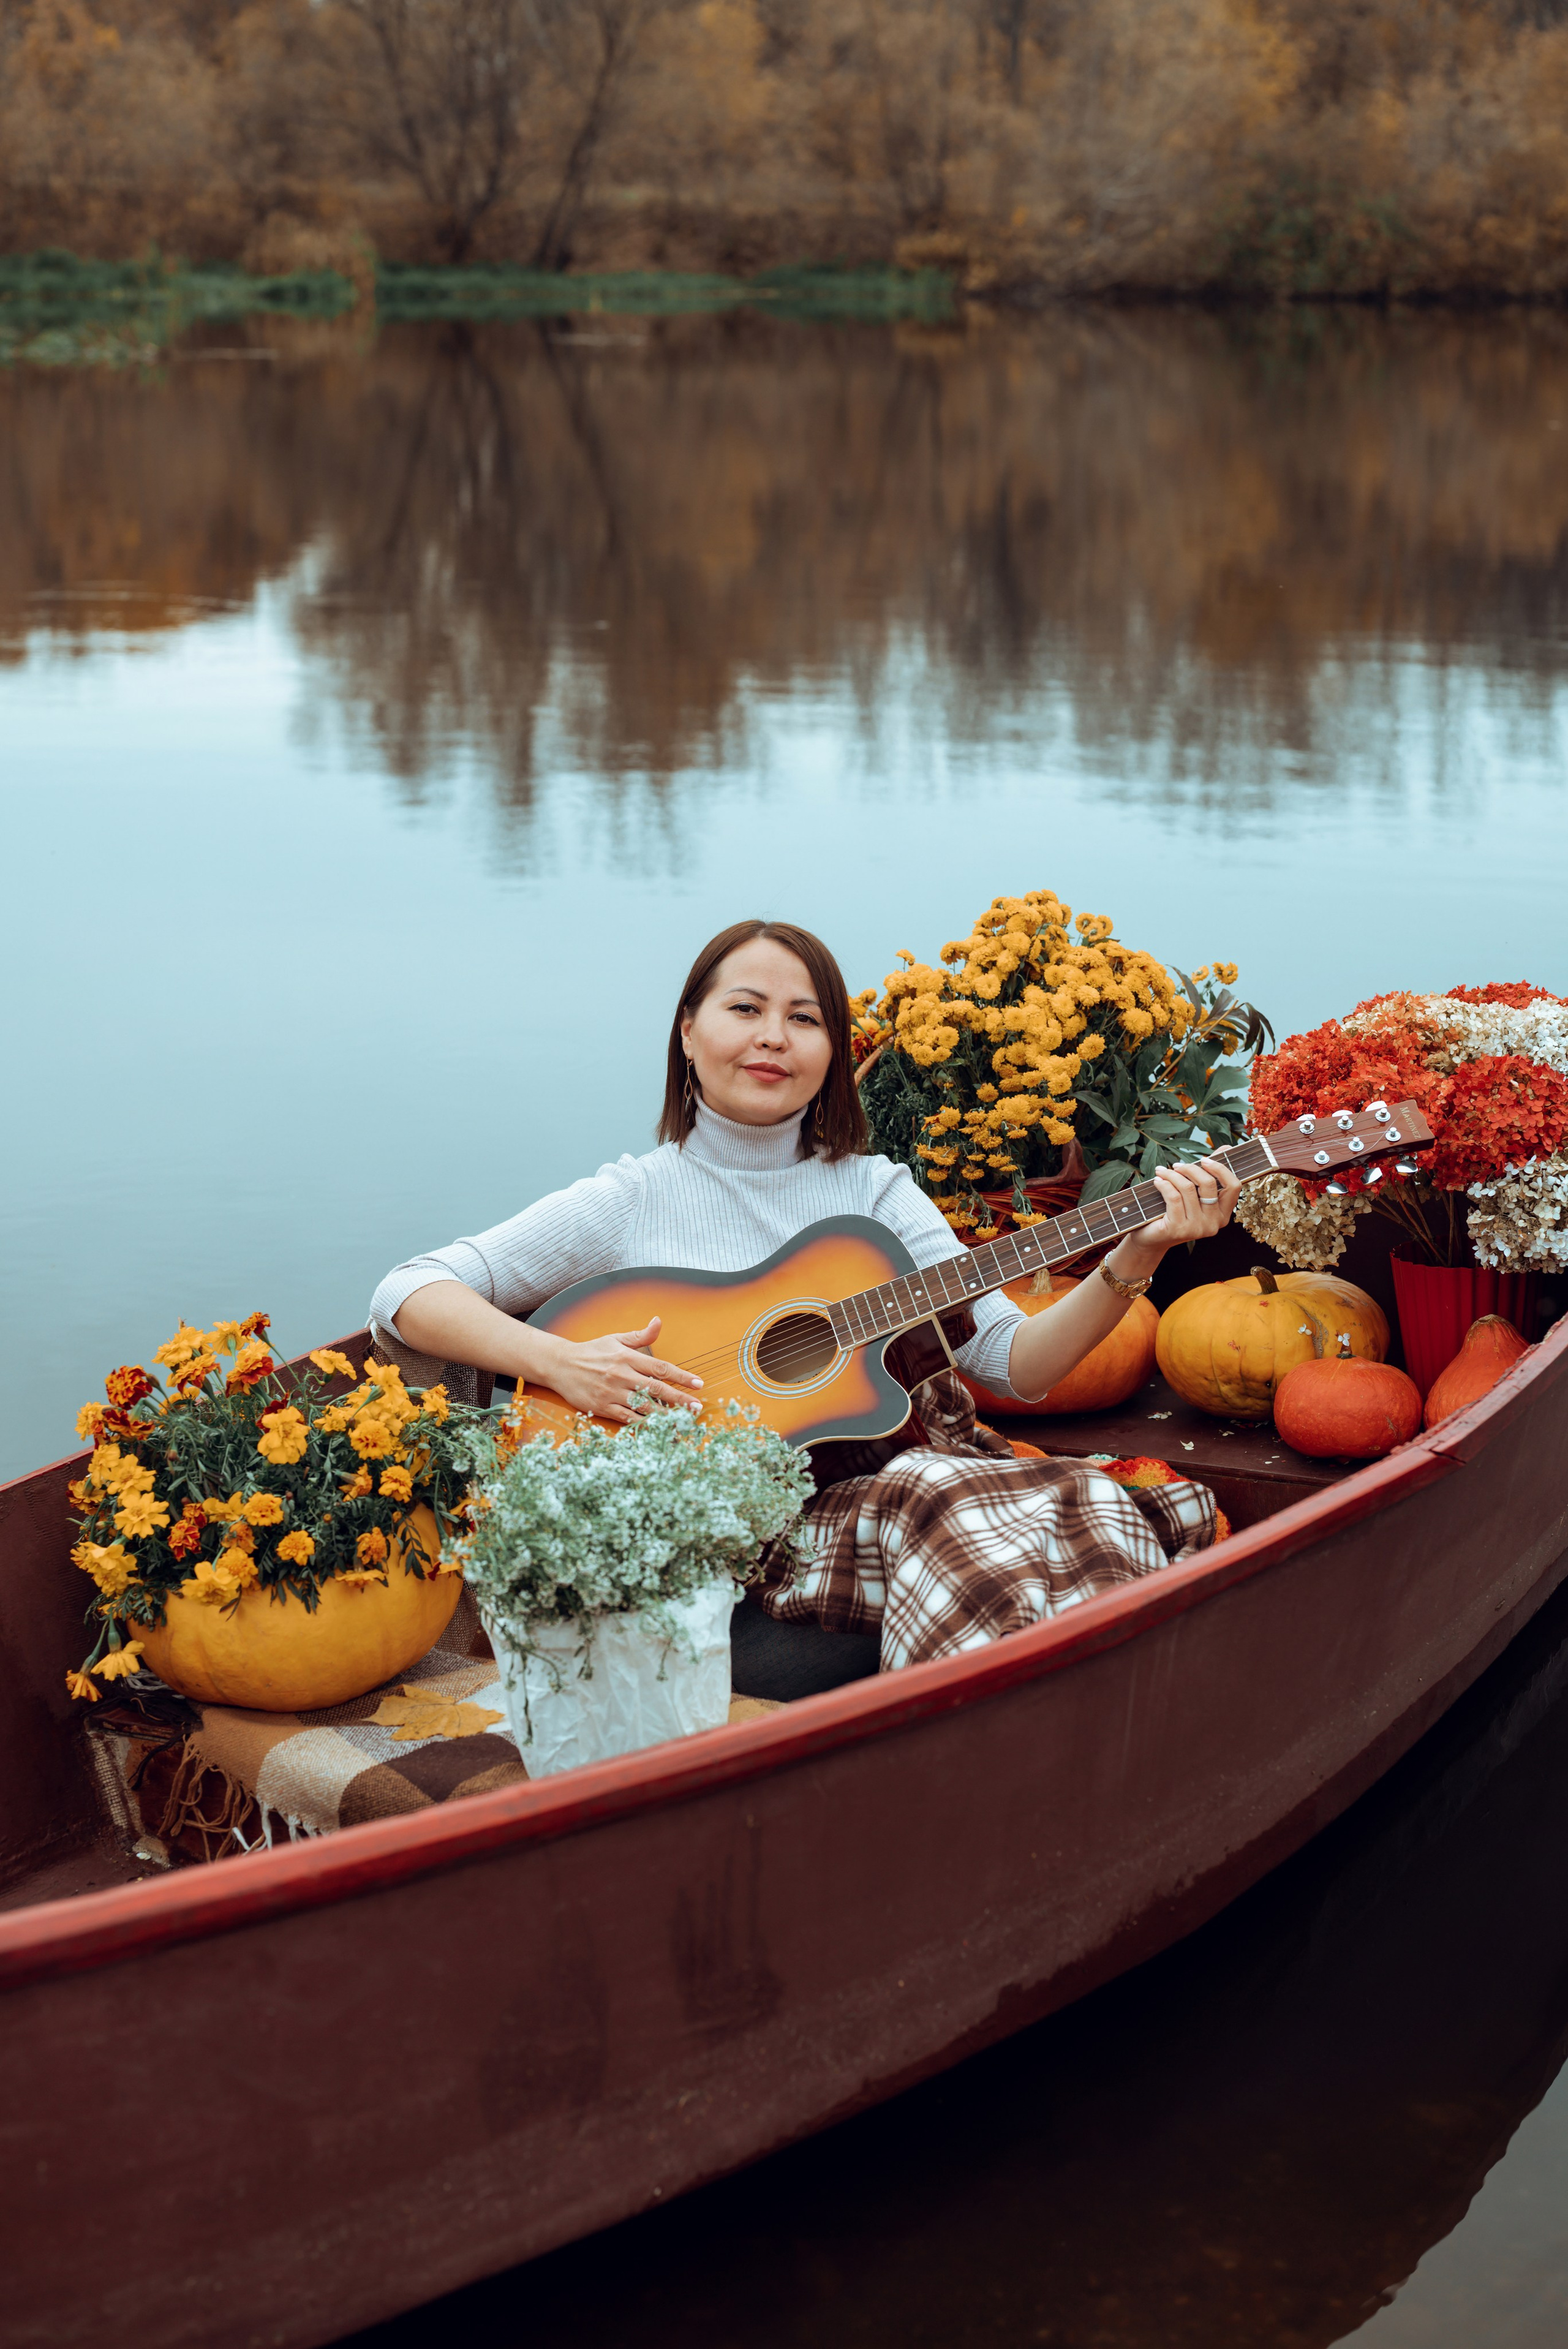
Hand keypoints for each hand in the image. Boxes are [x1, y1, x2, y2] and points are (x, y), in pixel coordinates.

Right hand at [541, 1318, 703, 1424]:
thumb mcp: (616, 1339)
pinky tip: (656, 1428)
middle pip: (657, 1389)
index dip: (681, 1376)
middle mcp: (621, 1375)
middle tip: (697, 1407)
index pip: (661, 1368)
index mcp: (627, 1357)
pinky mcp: (602, 1407)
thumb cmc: (592, 1351)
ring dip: (665, 1415)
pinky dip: (642, 1423)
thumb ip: (640, 1335)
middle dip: (680, 1399)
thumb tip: (659, 1321)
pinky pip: (626, 1418)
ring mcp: (611, 1392)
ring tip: (681, 1421)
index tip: (698, 1384)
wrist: (560, 1364)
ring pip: (643, 1406)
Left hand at [1110, 1156, 1241, 1275]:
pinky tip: (1157, 1181)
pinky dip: (1164, 1184)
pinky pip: (1173, 1197)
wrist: (1152, 1239)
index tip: (1204, 1160)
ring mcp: (1197, 1228)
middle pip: (1208, 1184)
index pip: (1234, 1187)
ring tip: (1162, 1171)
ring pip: (1188, 1188)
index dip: (1221, 1169)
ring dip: (1172, 1175)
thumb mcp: (1194, 1194)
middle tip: (1176, 1165)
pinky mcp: (1179, 1229)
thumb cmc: (1175, 1212)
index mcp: (1223, 1215)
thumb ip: (1210, 1173)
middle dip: (1191, 1169)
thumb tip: (1226, 1147)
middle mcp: (1214, 1223)